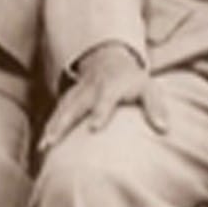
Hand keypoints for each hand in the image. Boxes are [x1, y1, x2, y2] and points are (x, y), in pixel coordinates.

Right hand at [39, 44, 162, 151]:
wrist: (109, 60)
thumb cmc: (132, 80)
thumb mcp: (149, 88)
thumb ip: (156, 107)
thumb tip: (164, 129)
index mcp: (111, 87)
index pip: (105, 100)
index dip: (99, 112)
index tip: (94, 128)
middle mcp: (90, 89)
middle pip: (75, 106)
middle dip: (63, 123)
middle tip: (53, 141)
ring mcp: (77, 93)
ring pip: (62, 110)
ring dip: (52, 127)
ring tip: (43, 146)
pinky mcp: (68, 98)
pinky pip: (56, 113)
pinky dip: (48, 127)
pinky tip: (43, 145)